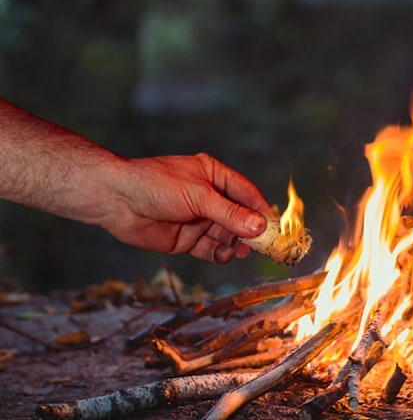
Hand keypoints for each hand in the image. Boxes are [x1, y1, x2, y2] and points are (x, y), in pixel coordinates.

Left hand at [100, 153, 271, 263]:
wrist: (117, 200)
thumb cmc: (157, 184)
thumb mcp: (198, 196)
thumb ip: (229, 213)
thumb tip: (259, 227)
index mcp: (214, 175)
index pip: (246, 193)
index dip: (261, 209)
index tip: (276, 226)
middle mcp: (209, 197)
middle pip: (239, 216)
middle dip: (251, 231)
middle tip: (266, 246)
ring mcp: (198, 218)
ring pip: (227, 234)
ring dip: (235, 243)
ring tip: (241, 250)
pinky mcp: (187, 238)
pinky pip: (211, 248)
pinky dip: (220, 254)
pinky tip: (225, 255)